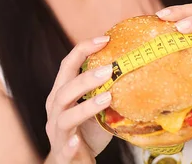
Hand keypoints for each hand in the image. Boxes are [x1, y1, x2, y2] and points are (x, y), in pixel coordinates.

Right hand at [44, 37, 114, 163]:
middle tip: (109, 69)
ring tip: (106, 98)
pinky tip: (78, 141)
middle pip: (65, 90)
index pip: (67, 66)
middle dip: (85, 77)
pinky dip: (70, 143)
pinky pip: (65, 147)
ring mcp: (57, 132)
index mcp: (62, 94)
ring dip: (85, 107)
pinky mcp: (63, 153)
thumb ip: (107, 93)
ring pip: (65, 116)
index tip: (105, 38)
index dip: (83, 50)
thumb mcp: (97, 110)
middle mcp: (55, 110)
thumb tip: (136, 72)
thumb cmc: (86, 134)